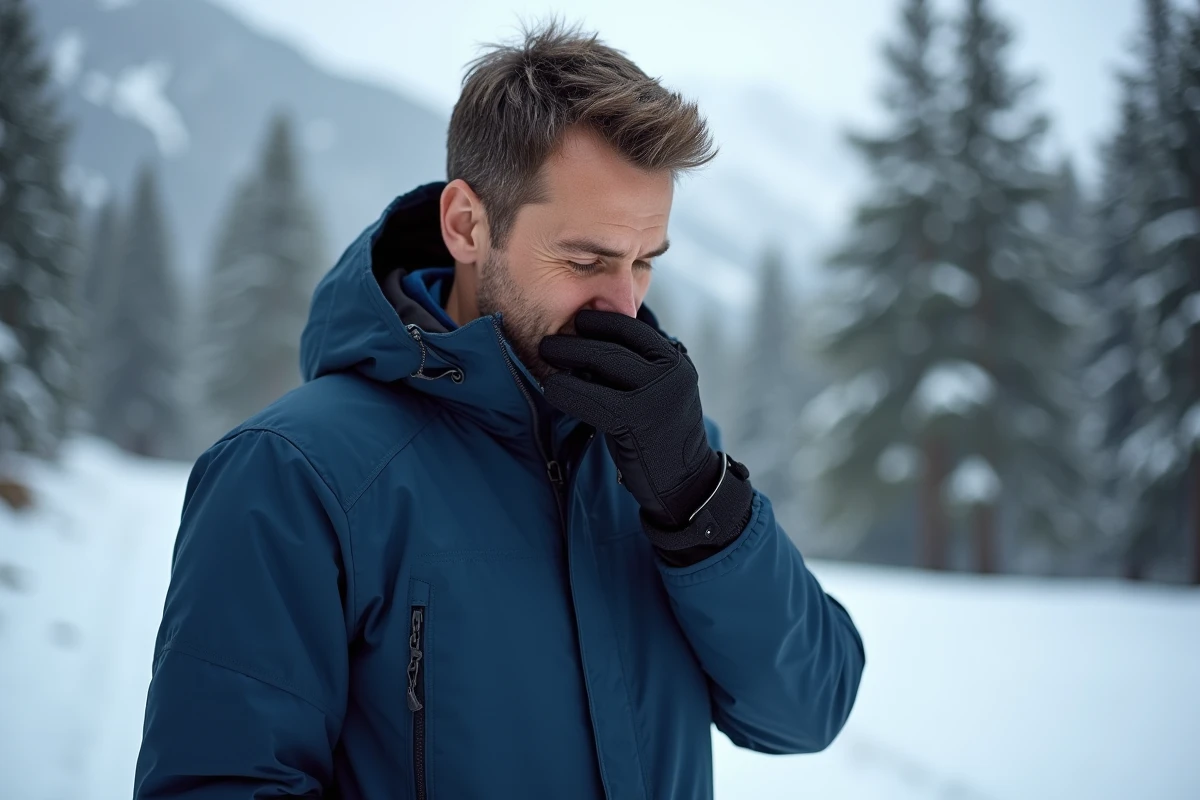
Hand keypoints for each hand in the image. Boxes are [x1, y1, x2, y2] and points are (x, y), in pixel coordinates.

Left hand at [539, 309, 721, 528]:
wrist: (684, 482)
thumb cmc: (659, 435)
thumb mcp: (658, 391)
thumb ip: (636, 366)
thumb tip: (590, 339)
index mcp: (674, 360)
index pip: (632, 328)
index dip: (600, 321)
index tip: (576, 320)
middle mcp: (670, 373)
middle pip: (612, 345)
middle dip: (575, 339)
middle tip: (548, 341)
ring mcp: (655, 396)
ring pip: (602, 363)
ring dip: (567, 356)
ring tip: (545, 353)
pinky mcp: (636, 421)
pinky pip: (592, 398)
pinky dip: (567, 390)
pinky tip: (551, 388)